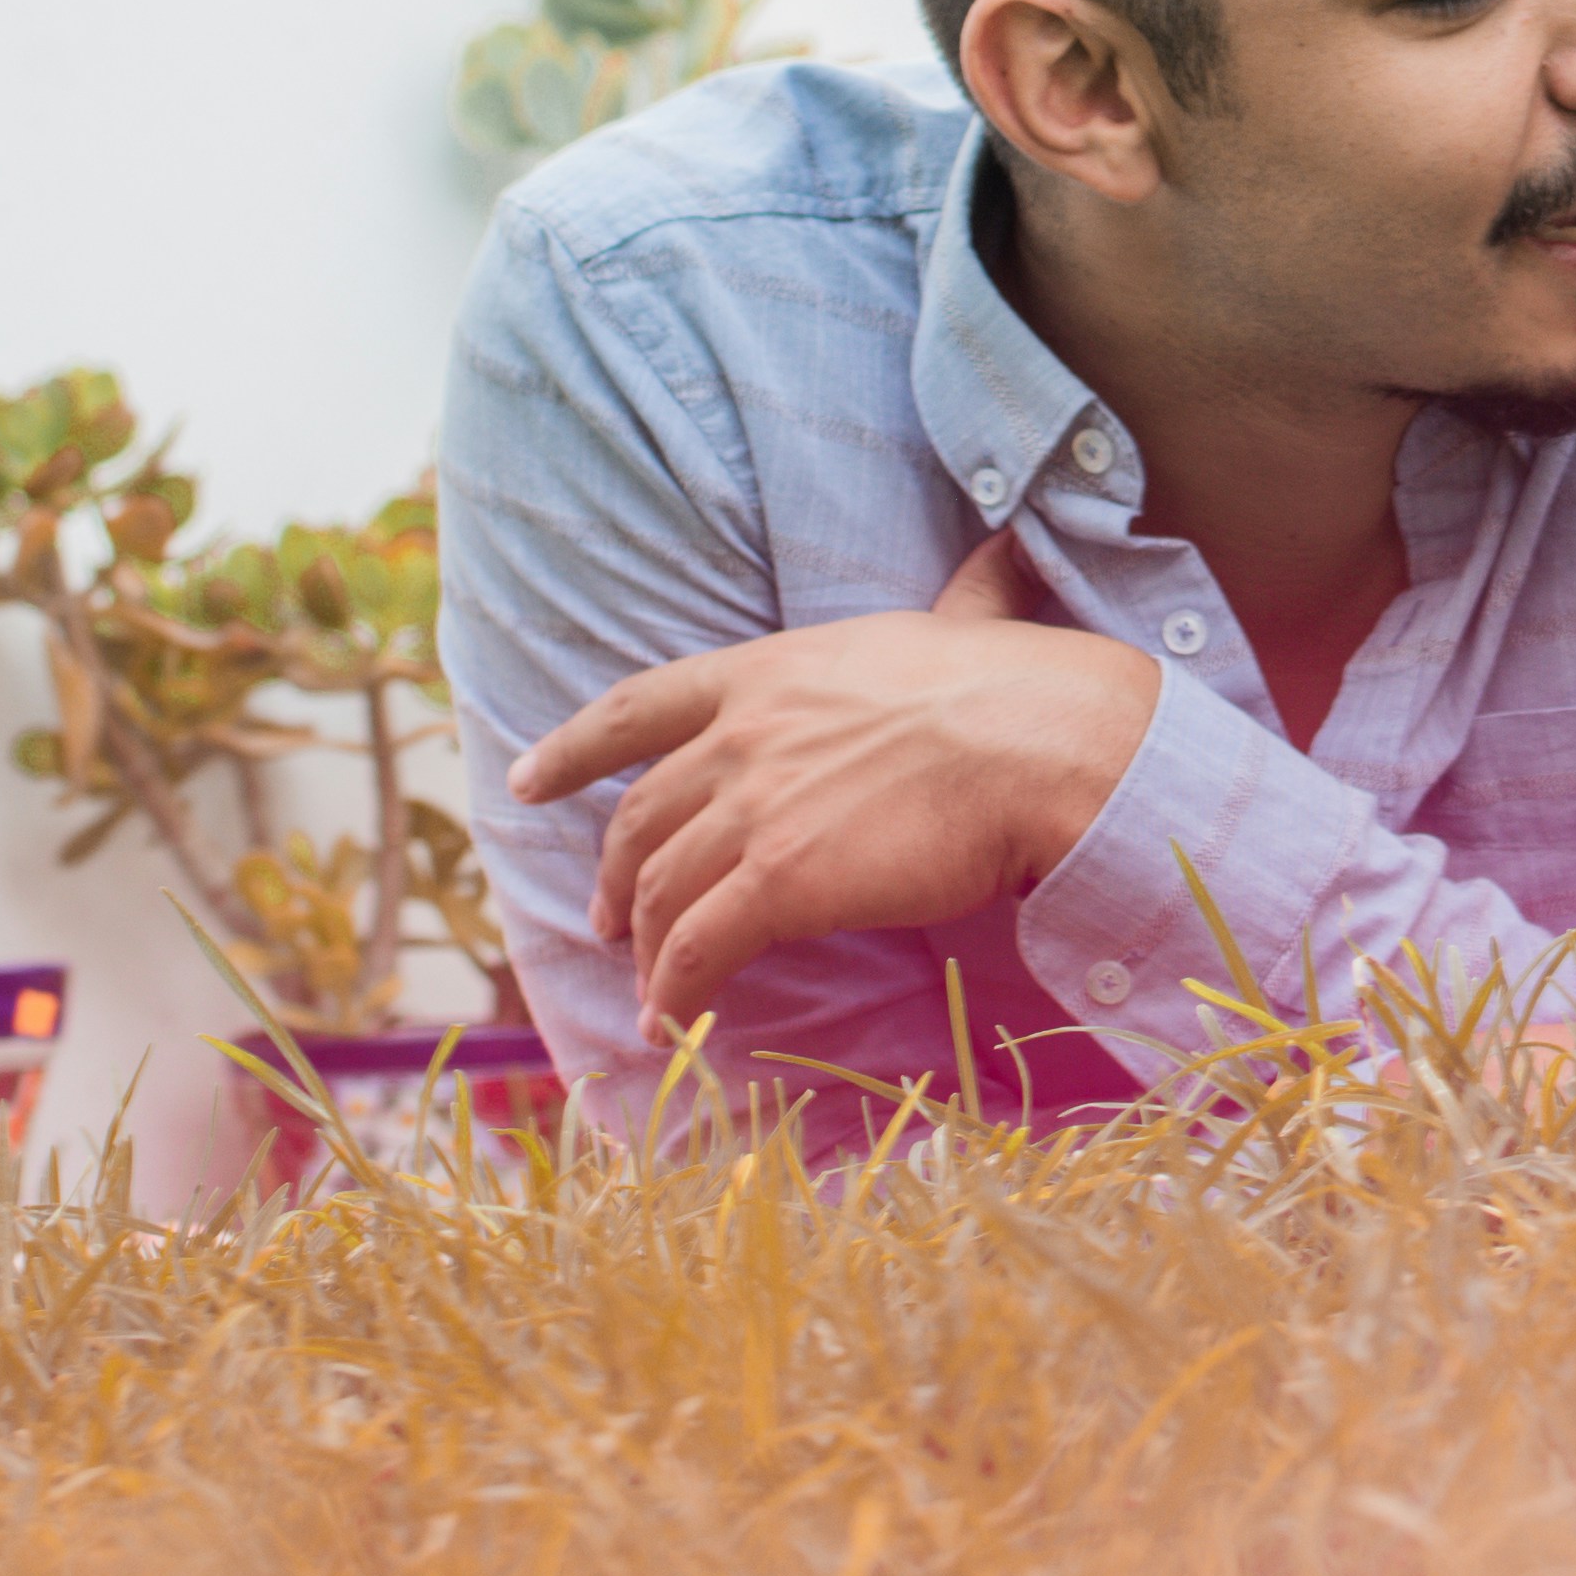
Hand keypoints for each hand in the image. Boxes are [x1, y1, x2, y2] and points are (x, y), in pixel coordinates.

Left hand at [521, 527, 1165, 1031]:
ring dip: (647, 949)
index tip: (524, 781)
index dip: (570, 749)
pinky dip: (675, 990)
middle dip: (614, 877)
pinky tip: (673, 1019)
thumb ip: (958, 598)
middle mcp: (742, 736)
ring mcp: (755, 810)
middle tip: (610, 920)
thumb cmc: (1023, 686)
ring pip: (662, 892)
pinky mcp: (780, 882)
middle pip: (640, 817)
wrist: (1050, 746)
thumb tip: (1005, 556)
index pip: (637, 707)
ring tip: (651, 988)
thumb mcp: (962, 621)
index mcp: (771, 672)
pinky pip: (699, 949)